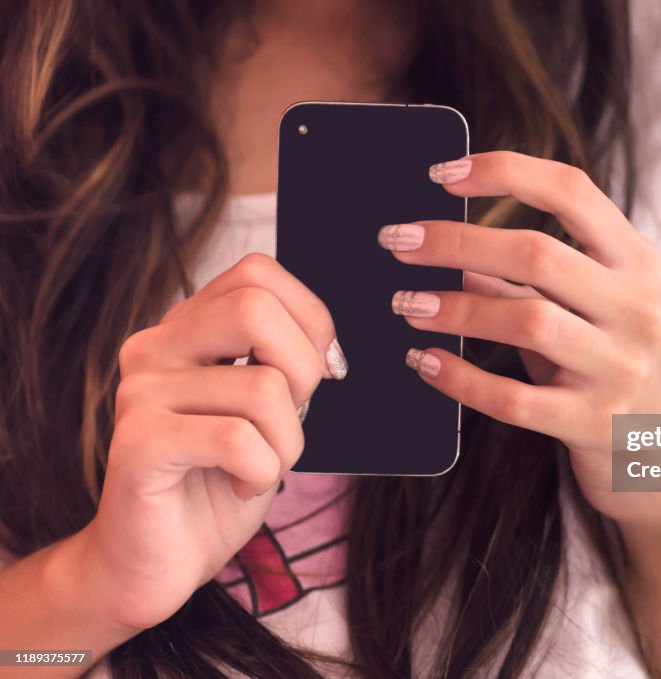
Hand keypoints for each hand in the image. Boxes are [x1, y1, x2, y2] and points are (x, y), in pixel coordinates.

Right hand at [81, 253, 343, 630]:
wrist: (157, 560)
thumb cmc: (219, 481)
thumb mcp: (265, 410)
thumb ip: (282, 363)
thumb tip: (326, 350)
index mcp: (186, 329)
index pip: (256, 272)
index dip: (308, 317)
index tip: (318, 373)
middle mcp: (155, 347)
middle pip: (255, 308)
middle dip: (303, 370)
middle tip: (293, 419)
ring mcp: (140, 392)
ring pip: (262, 388)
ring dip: (288, 443)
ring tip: (262, 468)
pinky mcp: (137, 442)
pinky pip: (237, 439)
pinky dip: (262, 471)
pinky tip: (241, 487)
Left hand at [381, 152, 660, 523]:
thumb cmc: (616, 366)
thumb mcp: (590, 309)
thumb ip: (532, 278)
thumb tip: (452, 245)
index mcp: (636, 263)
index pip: (572, 191)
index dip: (504, 171)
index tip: (442, 173)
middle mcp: (634, 308)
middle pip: (537, 253)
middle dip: (456, 240)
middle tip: (397, 241)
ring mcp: (619, 368)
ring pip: (526, 321)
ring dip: (453, 307)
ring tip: (404, 303)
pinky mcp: (594, 423)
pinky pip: (514, 399)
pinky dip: (461, 378)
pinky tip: (426, 362)